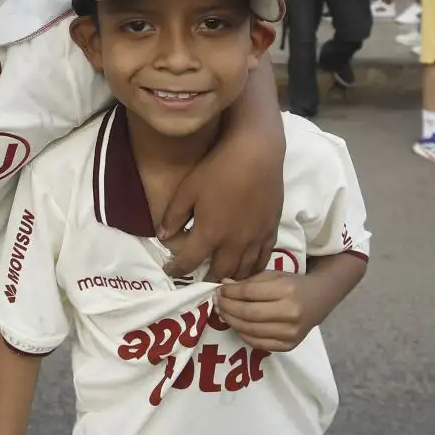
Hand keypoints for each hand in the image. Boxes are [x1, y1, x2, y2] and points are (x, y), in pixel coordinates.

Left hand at [162, 134, 280, 281]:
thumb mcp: (187, 190)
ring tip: (222, 279)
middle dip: (206, 278)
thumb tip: (162, 237)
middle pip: (219, 272)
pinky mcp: (271, 231)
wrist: (257, 155)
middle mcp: (233, 244)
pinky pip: (263, 260)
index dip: (177, 270)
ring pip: (243, 271)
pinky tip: (248, 271)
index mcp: (210, 234)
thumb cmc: (218, 169)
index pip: (189, 262)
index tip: (170, 271)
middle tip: (198, 278)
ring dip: (230, 279)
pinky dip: (253, 270)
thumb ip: (173, 216)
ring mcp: (255, 239)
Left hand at [216, 271, 329, 352]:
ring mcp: (290, 332)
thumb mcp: (273, 276)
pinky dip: (242, 334)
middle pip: (247, 313)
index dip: (230, 292)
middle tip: (217, 301)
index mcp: (287, 290)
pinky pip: (257, 343)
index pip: (249, 292)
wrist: (319, 301)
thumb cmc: (293, 285)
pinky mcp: (288, 346)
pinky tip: (236, 324)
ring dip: (231, 321)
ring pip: (250, 330)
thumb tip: (223, 286)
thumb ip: (248, 281)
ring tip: (223, 312)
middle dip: (227, 307)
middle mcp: (291, 313)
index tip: (219, 289)